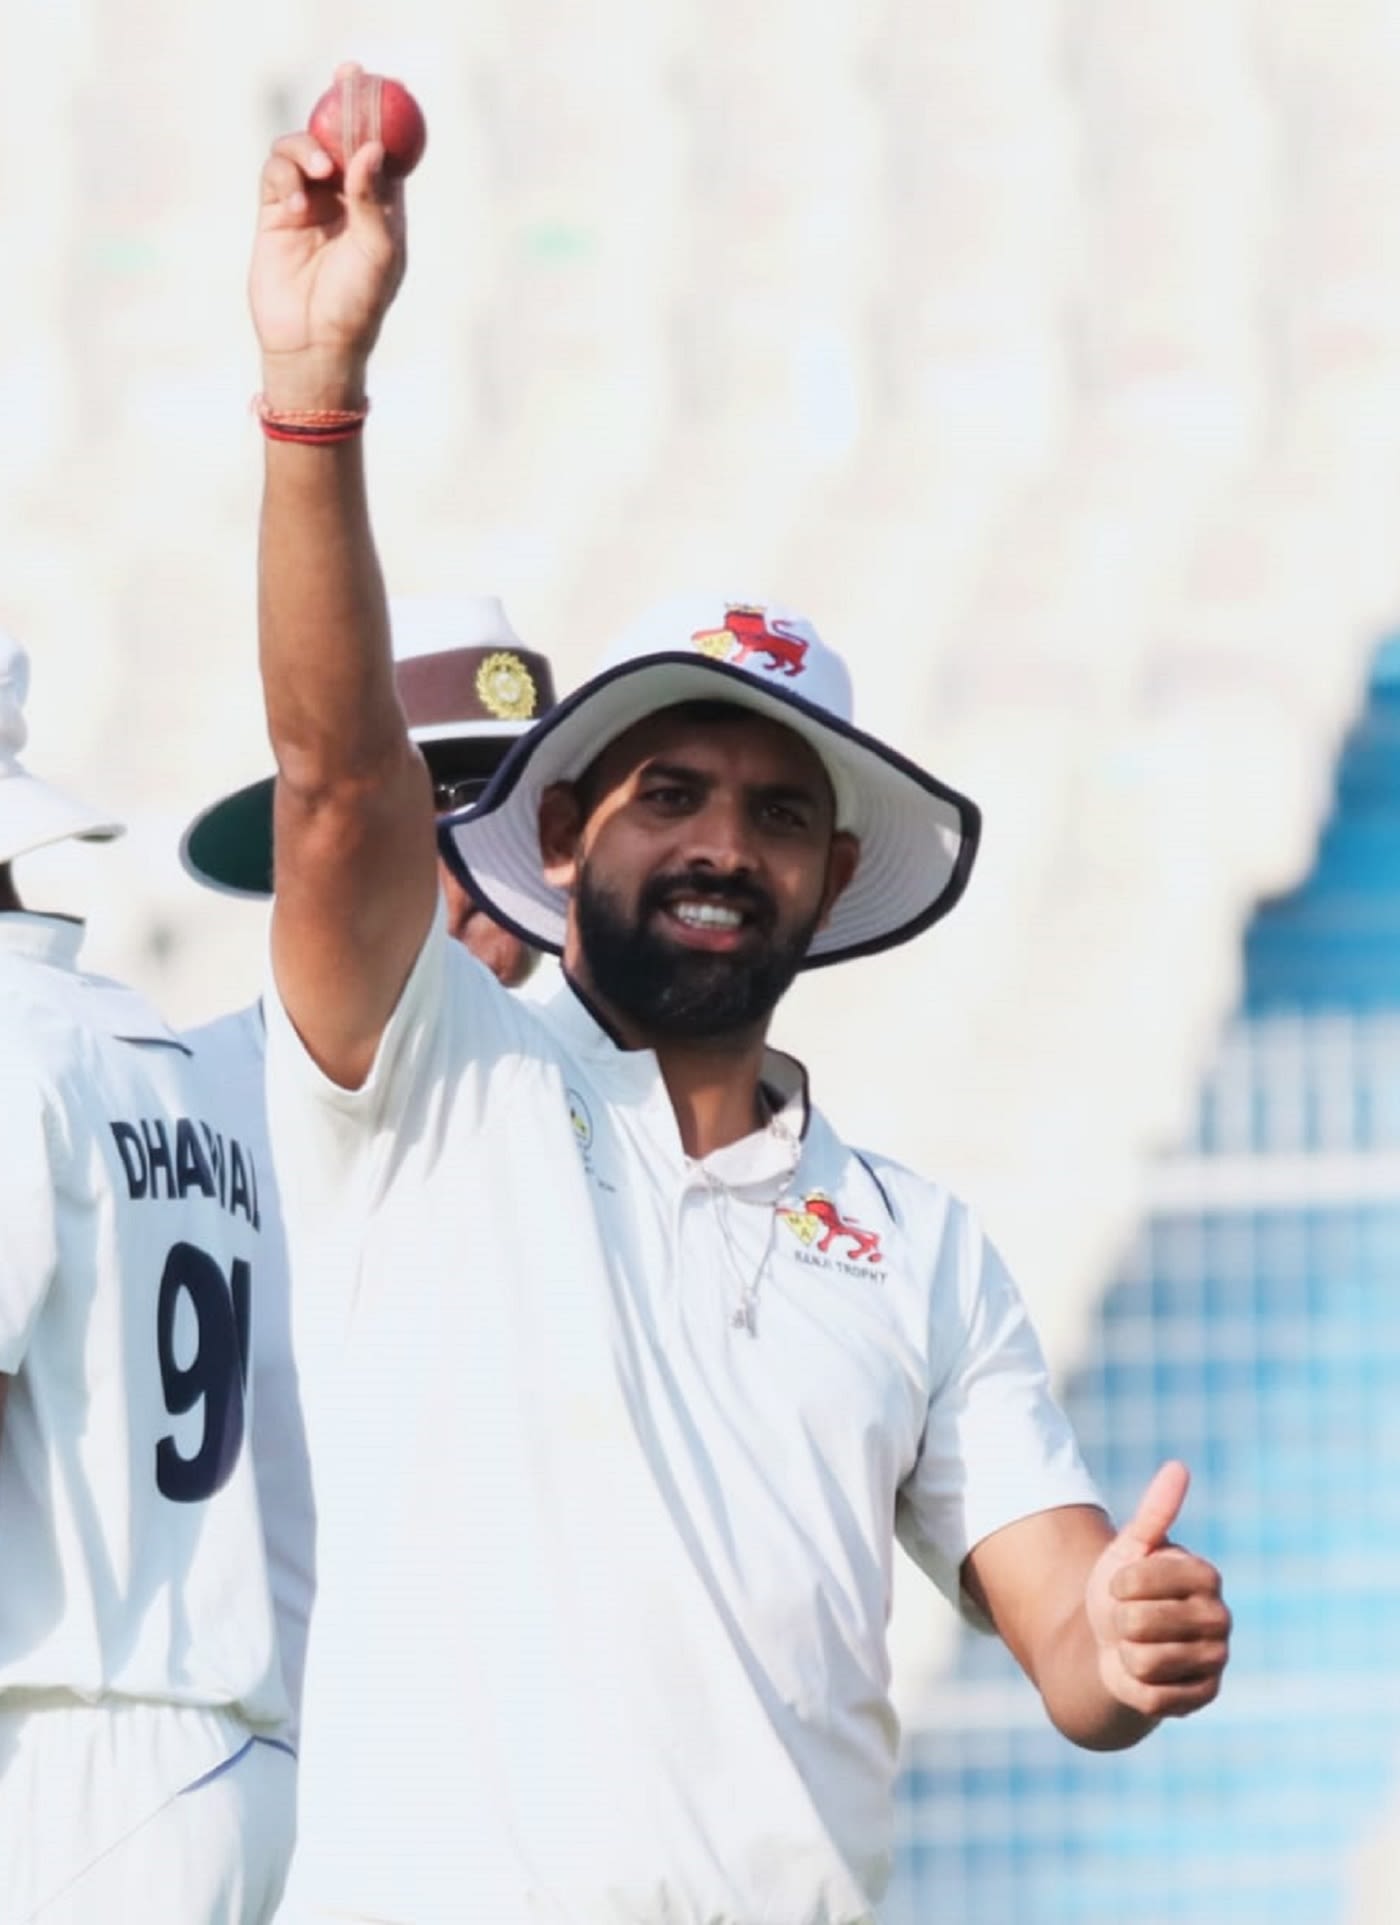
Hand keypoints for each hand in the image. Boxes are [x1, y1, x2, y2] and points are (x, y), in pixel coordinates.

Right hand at [249, 63, 406, 403]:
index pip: (380, 149)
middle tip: (344, 80)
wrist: (313, 346)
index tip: (377, 84)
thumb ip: (375, 201)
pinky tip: (296, 207)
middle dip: (340, 107)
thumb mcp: (379, 253)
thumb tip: (371, 150)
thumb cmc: (357, 306)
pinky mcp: (274, 213)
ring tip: (320, 171)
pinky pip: (275, 173)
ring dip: (308, 147)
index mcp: (380, 205)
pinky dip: (285, 177)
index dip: (377, 114)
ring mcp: (308, 203)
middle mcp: (344, 198)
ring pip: (301, 148)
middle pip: (339, 137)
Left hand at [1085, 1461, 1229, 1721]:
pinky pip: (1153, 1696)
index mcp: (1205, 1574)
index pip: (1137, 1581)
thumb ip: (1155, 1511)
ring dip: (1127, 1654)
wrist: (1116, 1643)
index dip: (1117, 1585)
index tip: (1124, 1585)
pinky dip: (1135, 1685)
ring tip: (1137, 1646)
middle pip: (1137, 1624)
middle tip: (1130, 1621)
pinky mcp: (1205, 1696)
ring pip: (1144, 1660)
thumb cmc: (1124, 1590)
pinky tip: (1146, 1674)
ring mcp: (1216, 1659)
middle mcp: (1220, 1617)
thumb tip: (1178, 1467)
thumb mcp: (1130, 1548)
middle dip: (1119, 1623)